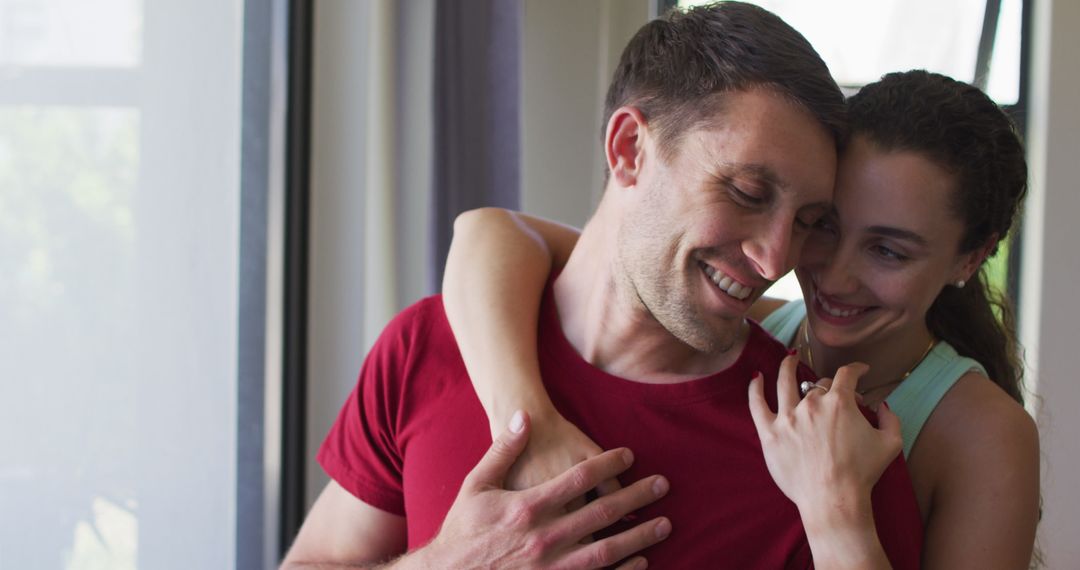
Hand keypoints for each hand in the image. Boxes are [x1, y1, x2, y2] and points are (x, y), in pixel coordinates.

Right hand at [413, 411, 671, 569]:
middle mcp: (544, 537)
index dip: (610, 464)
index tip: (629, 456)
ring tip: (664, 525)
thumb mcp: (476, 485)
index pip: (581, 478)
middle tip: (663, 486)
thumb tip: (522, 415)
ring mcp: (551, 567)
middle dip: (638, 497)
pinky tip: (641, 562)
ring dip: (639, 536)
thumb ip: (503, 450)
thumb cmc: (462, 530)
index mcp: (528, 506)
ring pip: (607, 548)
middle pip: (603, 511)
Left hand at [747, 356, 901, 521]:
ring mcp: (787, 417)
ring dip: (788, 367)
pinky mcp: (770, 433)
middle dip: (833, 389)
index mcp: (840, 403)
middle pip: (820, 385)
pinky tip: (756, 377)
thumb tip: (883, 405)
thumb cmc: (862, 473)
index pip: (847, 375)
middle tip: (840, 401)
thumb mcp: (890, 444)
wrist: (833, 499)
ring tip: (790, 359)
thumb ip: (890, 419)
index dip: (856, 369)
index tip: (860, 371)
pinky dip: (755, 388)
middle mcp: (811, 404)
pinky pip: (757, 404)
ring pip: (785, 382)